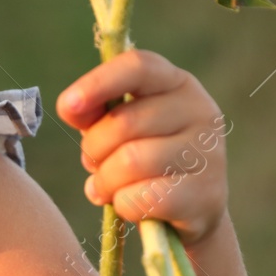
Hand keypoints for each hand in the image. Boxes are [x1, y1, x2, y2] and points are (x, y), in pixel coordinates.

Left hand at [55, 49, 231, 246]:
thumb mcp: (121, 128)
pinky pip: (142, 198)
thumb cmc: (146, 159)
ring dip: (105, 181)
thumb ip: (96, 113)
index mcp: (177, 83)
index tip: (67, 106)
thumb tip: (71, 107)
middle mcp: (200, 111)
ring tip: (108, 187)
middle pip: (123, 122)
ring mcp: (208, 153)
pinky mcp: (206, 194)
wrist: (191, 208)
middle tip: (95, 164)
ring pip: (129, 162)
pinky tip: (128, 204)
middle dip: (94, 149)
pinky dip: (123, 205)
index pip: (138, 67)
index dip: (98, 83)